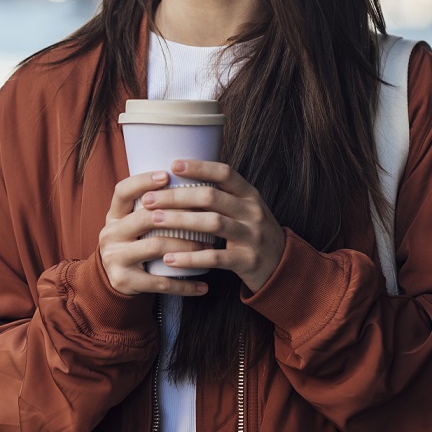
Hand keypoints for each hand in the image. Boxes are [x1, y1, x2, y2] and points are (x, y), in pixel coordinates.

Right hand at [98, 170, 210, 297]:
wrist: (114, 280)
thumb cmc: (135, 243)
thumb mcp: (133, 222)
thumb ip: (151, 205)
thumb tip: (191, 177)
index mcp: (113, 215)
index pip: (123, 190)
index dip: (143, 181)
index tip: (167, 175)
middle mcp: (110, 234)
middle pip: (144, 218)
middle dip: (178, 216)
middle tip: (206, 216)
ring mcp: (115, 258)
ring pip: (155, 247)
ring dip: (186, 247)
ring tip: (209, 247)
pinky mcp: (125, 281)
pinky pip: (160, 282)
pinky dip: (184, 284)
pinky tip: (203, 286)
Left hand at [139, 160, 285, 293]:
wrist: (282, 267)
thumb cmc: (252, 233)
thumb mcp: (245, 209)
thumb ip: (220, 195)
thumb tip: (178, 179)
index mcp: (249, 194)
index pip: (224, 173)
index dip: (199, 167)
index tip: (173, 164)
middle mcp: (252, 211)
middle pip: (211, 197)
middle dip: (177, 196)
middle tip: (149, 199)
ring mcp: (252, 236)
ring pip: (212, 223)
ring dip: (179, 221)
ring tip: (154, 220)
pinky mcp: (247, 261)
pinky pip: (215, 257)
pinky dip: (190, 257)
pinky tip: (169, 258)